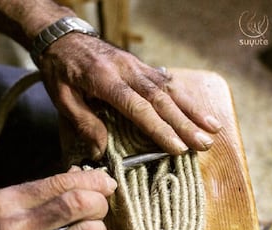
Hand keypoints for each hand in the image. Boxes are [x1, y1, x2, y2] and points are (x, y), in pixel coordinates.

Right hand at [0, 168, 116, 229]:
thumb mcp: (3, 211)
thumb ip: (40, 195)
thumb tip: (82, 176)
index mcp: (7, 203)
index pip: (61, 182)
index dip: (92, 181)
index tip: (106, 184)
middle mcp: (15, 229)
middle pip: (79, 203)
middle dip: (99, 204)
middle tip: (98, 211)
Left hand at [39, 33, 221, 158]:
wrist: (61, 36)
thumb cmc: (59, 69)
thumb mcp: (63, 98)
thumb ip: (84, 123)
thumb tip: (101, 150)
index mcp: (105, 80)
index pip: (137, 108)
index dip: (159, 129)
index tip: (177, 147)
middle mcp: (126, 71)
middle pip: (160, 99)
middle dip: (185, 123)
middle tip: (204, 144)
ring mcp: (136, 65)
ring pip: (169, 88)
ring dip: (192, 109)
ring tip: (212, 127)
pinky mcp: (140, 64)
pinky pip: (166, 80)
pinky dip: (183, 95)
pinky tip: (196, 108)